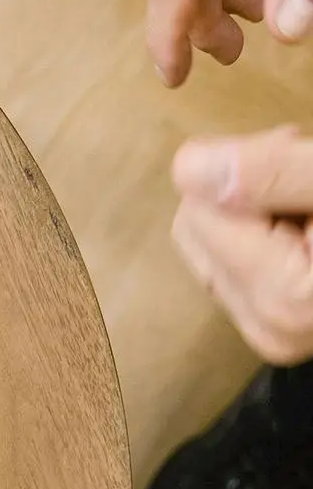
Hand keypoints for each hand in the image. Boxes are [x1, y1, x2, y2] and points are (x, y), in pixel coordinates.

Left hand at [171, 127, 312, 364]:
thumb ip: (271, 173)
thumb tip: (187, 170)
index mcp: (288, 298)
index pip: (198, 204)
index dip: (246, 164)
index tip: (301, 156)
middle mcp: (270, 329)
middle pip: (195, 223)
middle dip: (242, 187)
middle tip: (310, 181)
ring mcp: (270, 333)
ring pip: (206, 239)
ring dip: (250, 207)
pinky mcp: (272, 326)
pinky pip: (225, 260)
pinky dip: (256, 232)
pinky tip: (305, 228)